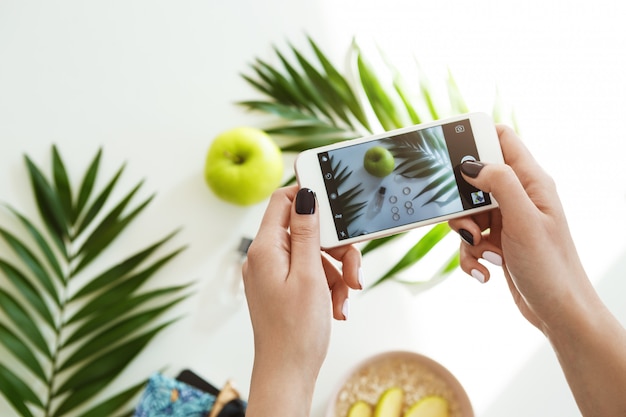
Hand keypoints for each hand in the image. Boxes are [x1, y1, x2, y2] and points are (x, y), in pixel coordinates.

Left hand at [242, 186, 361, 416]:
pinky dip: (328, 287)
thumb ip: (306, 232)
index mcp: (265, 248)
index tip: (335, 203)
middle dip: (335, 250)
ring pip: (313, 255)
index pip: (281, 201)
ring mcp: (274, 274)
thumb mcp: (309, 275)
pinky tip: (337, 307)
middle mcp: (266, 257)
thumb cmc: (296, 331)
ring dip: (336, 273)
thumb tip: (305, 196)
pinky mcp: (283, 288)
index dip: (307, 197)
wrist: (287, 374)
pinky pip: (310, 274)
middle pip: (306, 232)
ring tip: (344, 298)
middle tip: (353, 271)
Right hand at [449, 125, 625, 416]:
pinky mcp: (497, 242)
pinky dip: (470, 255)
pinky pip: (469, 239)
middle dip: (460, 202)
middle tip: (467, 223)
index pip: (501, 139)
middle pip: (474, 180)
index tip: (448, 150)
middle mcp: (518, 197)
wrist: (559, 313)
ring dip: (465, 234)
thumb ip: (500, 184)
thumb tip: (471, 162)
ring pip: (466, 213)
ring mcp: (507, 220)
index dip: (475, 138)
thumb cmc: (551, 268)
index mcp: (531, 182)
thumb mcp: (524, 220)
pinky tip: (485, 269)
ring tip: (484, 252)